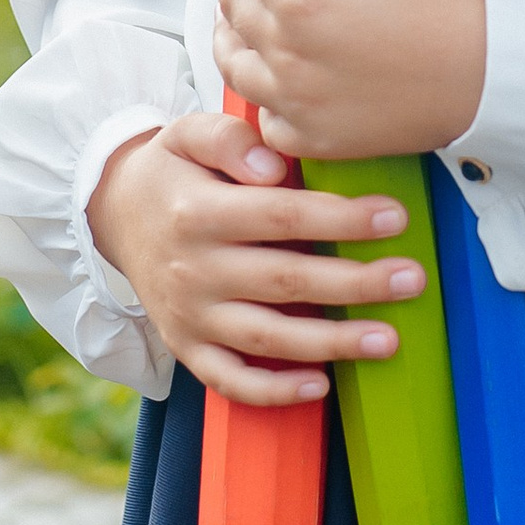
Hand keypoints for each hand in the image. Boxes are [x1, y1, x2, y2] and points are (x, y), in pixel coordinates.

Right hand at [86, 109, 423, 409]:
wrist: (112, 216)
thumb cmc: (173, 170)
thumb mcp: (188, 133)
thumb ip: (230, 138)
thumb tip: (274, 166)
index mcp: (197, 212)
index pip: (280, 216)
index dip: (340, 219)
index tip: (394, 218)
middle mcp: (193, 269)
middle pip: (285, 280)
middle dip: (354, 284)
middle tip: (412, 279)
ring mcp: (189, 315)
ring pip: (267, 337)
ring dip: (331, 342)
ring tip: (388, 340)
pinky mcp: (186, 347)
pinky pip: (231, 380)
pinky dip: (274, 391)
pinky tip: (322, 385)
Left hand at [213, 0, 487, 163]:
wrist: (489, 83)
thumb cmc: (451, 7)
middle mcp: (286, 52)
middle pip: (232, 2)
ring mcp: (296, 100)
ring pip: (235, 63)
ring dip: (231, 32)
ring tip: (236, 13)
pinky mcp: (315, 136)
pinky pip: (267, 119)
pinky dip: (263, 99)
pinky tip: (270, 80)